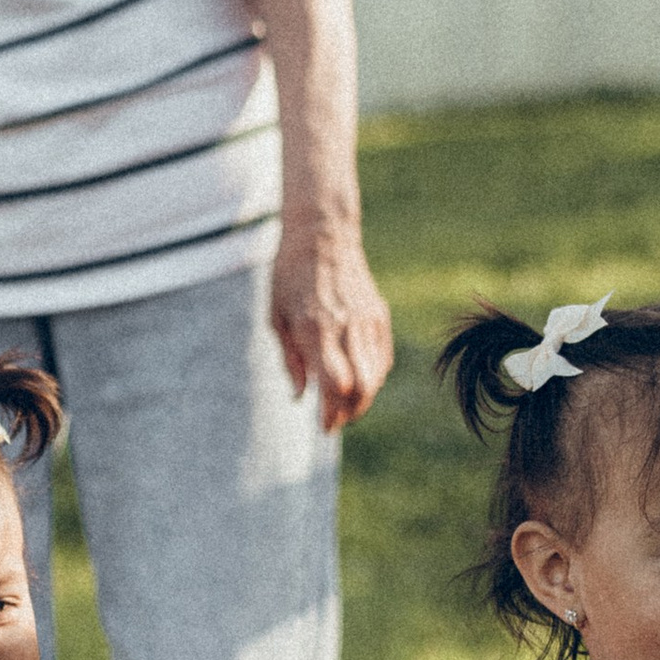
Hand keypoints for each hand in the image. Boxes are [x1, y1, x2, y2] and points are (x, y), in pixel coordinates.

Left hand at [269, 216, 393, 435]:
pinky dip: (372, 377)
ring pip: (375, 377)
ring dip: (362, 399)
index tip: (324, 426)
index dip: (332, 412)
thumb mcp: (277, 318)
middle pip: (361, 388)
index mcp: (315, 329)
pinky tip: (356, 380)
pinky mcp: (379, 315)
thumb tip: (302, 397)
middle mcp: (346, 327)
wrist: (322, 233)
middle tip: (335, 421)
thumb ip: (291, 360)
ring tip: (344, 405)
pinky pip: (382, 358)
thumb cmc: (290, 276)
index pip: (334, 386)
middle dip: (350, 413)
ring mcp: (367, 320)